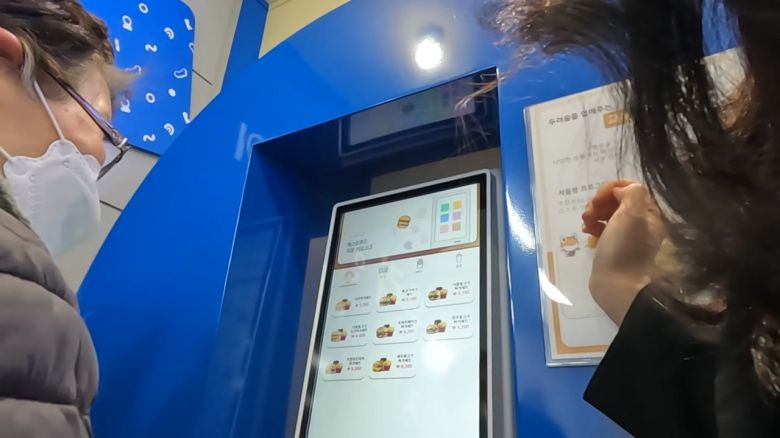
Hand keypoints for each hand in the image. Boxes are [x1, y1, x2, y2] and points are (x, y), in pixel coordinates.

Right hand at [583, 181, 664, 324]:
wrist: (616, 285)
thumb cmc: (623, 249)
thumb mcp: (631, 215)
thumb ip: (631, 194)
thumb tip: (621, 191)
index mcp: (649, 214)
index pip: (631, 187)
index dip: (612, 188)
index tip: (598, 198)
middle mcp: (641, 222)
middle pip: (618, 199)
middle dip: (600, 202)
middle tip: (589, 212)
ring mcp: (627, 234)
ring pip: (608, 212)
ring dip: (594, 213)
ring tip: (585, 223)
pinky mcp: (614, 245)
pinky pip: (603, 227)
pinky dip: (593, 225)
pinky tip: (587, 231)